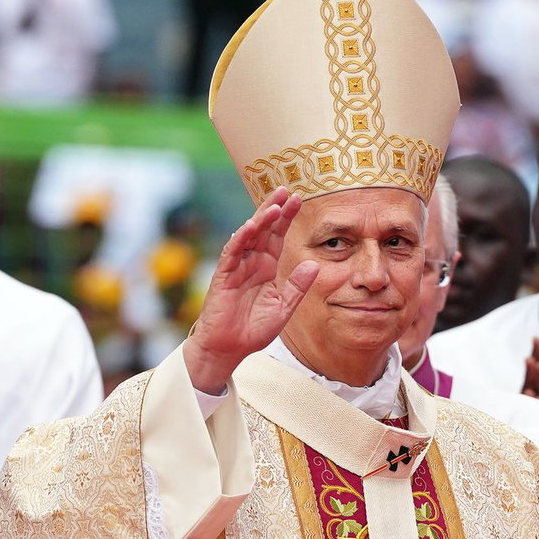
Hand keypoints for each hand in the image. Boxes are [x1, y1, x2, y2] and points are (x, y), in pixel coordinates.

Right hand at [185, 188, 318, 393]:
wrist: (230, 348)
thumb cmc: (253, 329)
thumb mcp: (284, 307)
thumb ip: (297, 286)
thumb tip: (314, 265)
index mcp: (267, 267)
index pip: (278, 236)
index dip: (287, 218)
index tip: (299, 199)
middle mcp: (252, 262)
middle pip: (264, 229)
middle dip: (274, 209)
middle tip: (286, 190)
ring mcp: (237, 267)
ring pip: (248, 236)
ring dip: (260, 220)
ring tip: (274, 205)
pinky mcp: (224, 276)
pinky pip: (232, 253)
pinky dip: (240, 239)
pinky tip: (249, 226)